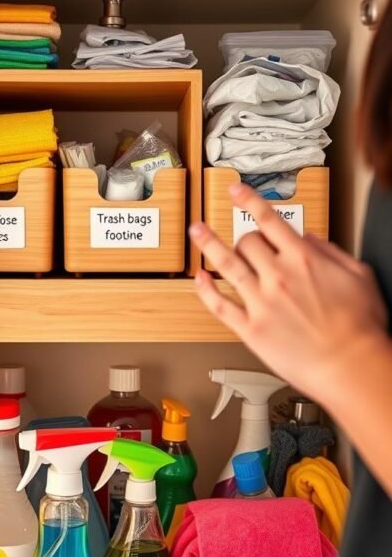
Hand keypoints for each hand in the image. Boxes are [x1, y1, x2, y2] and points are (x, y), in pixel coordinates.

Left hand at [189, 182, 387, 403]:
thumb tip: (309, 238)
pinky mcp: (251, 330)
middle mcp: (278, 276)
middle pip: (247, 242)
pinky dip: (205, 291)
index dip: (249, 200)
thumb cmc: (360, 327)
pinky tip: (198, 279)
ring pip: (226, 265)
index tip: (236, 190)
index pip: (269, 220)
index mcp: (303, 259)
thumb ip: (331, 252)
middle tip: (246, 243)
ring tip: (196, 232)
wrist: (352, 367)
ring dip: (208, 245)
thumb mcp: (358, 275)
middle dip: (246, 239)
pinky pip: (220, 305)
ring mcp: (261, 303)